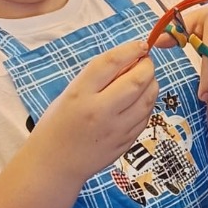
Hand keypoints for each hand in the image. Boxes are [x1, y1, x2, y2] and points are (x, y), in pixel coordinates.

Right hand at [34, 39, 156, 184]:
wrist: (55, 163)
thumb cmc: (59, 124)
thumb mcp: (70, 94)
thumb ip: (98, 78)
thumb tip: (130, 60)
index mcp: (80, 93)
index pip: (111, 63)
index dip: (130, 50)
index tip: (141, 45)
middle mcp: (99, 110)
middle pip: (136, 81)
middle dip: (147, 66)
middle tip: (146, 62)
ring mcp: (115, 129)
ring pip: (147, 99)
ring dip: (152, 84)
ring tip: (146, 78)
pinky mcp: (125, 142)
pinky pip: (146, 117)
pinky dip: (148, 103)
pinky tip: (142, 98)